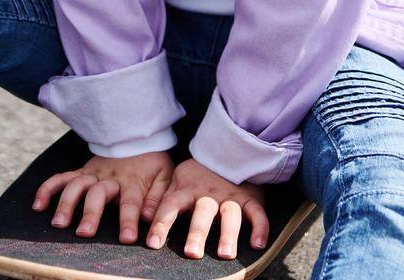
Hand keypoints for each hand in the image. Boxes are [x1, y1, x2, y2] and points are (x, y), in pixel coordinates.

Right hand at [31, 149, 172, 244]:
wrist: (137, 136)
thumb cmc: (152, 161)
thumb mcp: (164, 176)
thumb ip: (158, 197)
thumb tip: (151, 217)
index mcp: (132, 180)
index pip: (131, 202)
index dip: (128, 220)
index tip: (127, 238)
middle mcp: (110, 177)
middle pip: (98, 194)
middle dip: (91, 213)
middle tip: (84, 233)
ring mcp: (93, 173)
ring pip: (76, 185)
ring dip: (66, 204)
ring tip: (58, 224)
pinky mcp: (81, 171)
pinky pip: (61, 177)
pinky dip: (48, 189)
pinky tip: (38, 205)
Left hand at [144, 157, 269, 259]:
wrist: (227, 150)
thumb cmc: (196, 175)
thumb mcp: (177, 181)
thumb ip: (164, 199)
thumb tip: (143, 218)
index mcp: (186, 189)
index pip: (170, 207)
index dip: (161, 225)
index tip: (153, 244)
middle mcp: (207, 194)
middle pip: (202, 212)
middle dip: (197, 232)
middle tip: (192, 253)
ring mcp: (230, 196)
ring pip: (230, 214)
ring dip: (228, 233)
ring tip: (225, 254)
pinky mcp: (250, 198)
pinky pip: (257, 212)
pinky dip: (260, 227)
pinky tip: (258, 244)